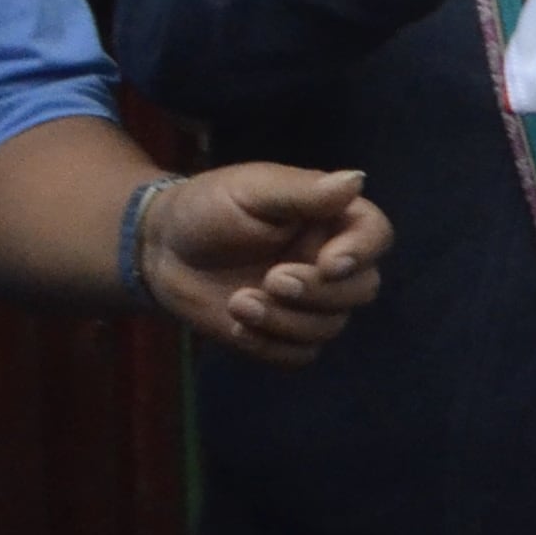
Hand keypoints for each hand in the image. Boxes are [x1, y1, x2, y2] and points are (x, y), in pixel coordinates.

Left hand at [134, 167, 390, 366]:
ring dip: (286, 321)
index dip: (362, 253)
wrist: (158, 248)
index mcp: (332, 221)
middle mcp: (330, 263)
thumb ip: (304, 191)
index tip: (328, 263)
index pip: (377, 236)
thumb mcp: (252, 190)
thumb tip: (357, 180)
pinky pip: (299, 355)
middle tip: (272, 279)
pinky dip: (269, 345)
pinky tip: (236, 324)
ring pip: (330, 327)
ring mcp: (308, 303)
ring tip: (239, 302)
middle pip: (362, 290)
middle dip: (320, 293)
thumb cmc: (207, 206)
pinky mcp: (281, 334)